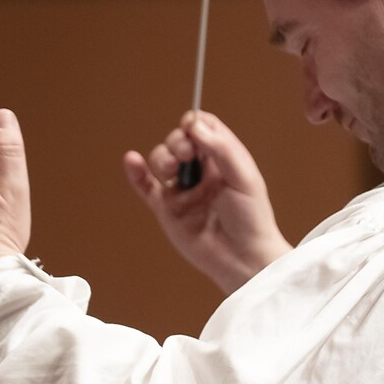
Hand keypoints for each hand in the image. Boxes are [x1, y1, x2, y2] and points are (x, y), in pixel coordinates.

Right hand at [123, 111, 289, 293]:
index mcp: (223, 160)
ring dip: (162, 158)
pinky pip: (145, 187)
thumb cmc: (252, 219)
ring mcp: (182, 190)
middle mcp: (201, 172)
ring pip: (161, 161)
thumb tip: (194, 125)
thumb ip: (221, 148)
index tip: (192, 130)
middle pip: (178, 141)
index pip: (203, 128)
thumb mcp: (244, 177)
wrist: (242, 259)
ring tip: (172, 171)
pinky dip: (136, 173)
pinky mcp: (166, 209)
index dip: (194, 124)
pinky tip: (132, 160)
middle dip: (176, 142)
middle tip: (185, 155)